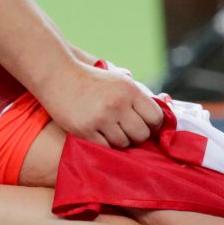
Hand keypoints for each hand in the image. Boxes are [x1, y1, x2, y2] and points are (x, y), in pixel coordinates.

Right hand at [36, 61, 163, 148]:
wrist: (59, 76)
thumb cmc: (93, 80)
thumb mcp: (120, 81)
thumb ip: (139, 96)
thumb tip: (164, 111)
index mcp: (130, 90)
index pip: (156, 117)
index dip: (154, 124)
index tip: (147, 125)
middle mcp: (118, 104)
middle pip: (142, 134)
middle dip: (137, 135)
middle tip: (128, 129)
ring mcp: (101, 118)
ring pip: (124, 143)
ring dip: (120, 140)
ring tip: (111, 130)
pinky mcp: (85, 130)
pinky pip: (105, 148)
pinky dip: (105, 144)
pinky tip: (100, 134)